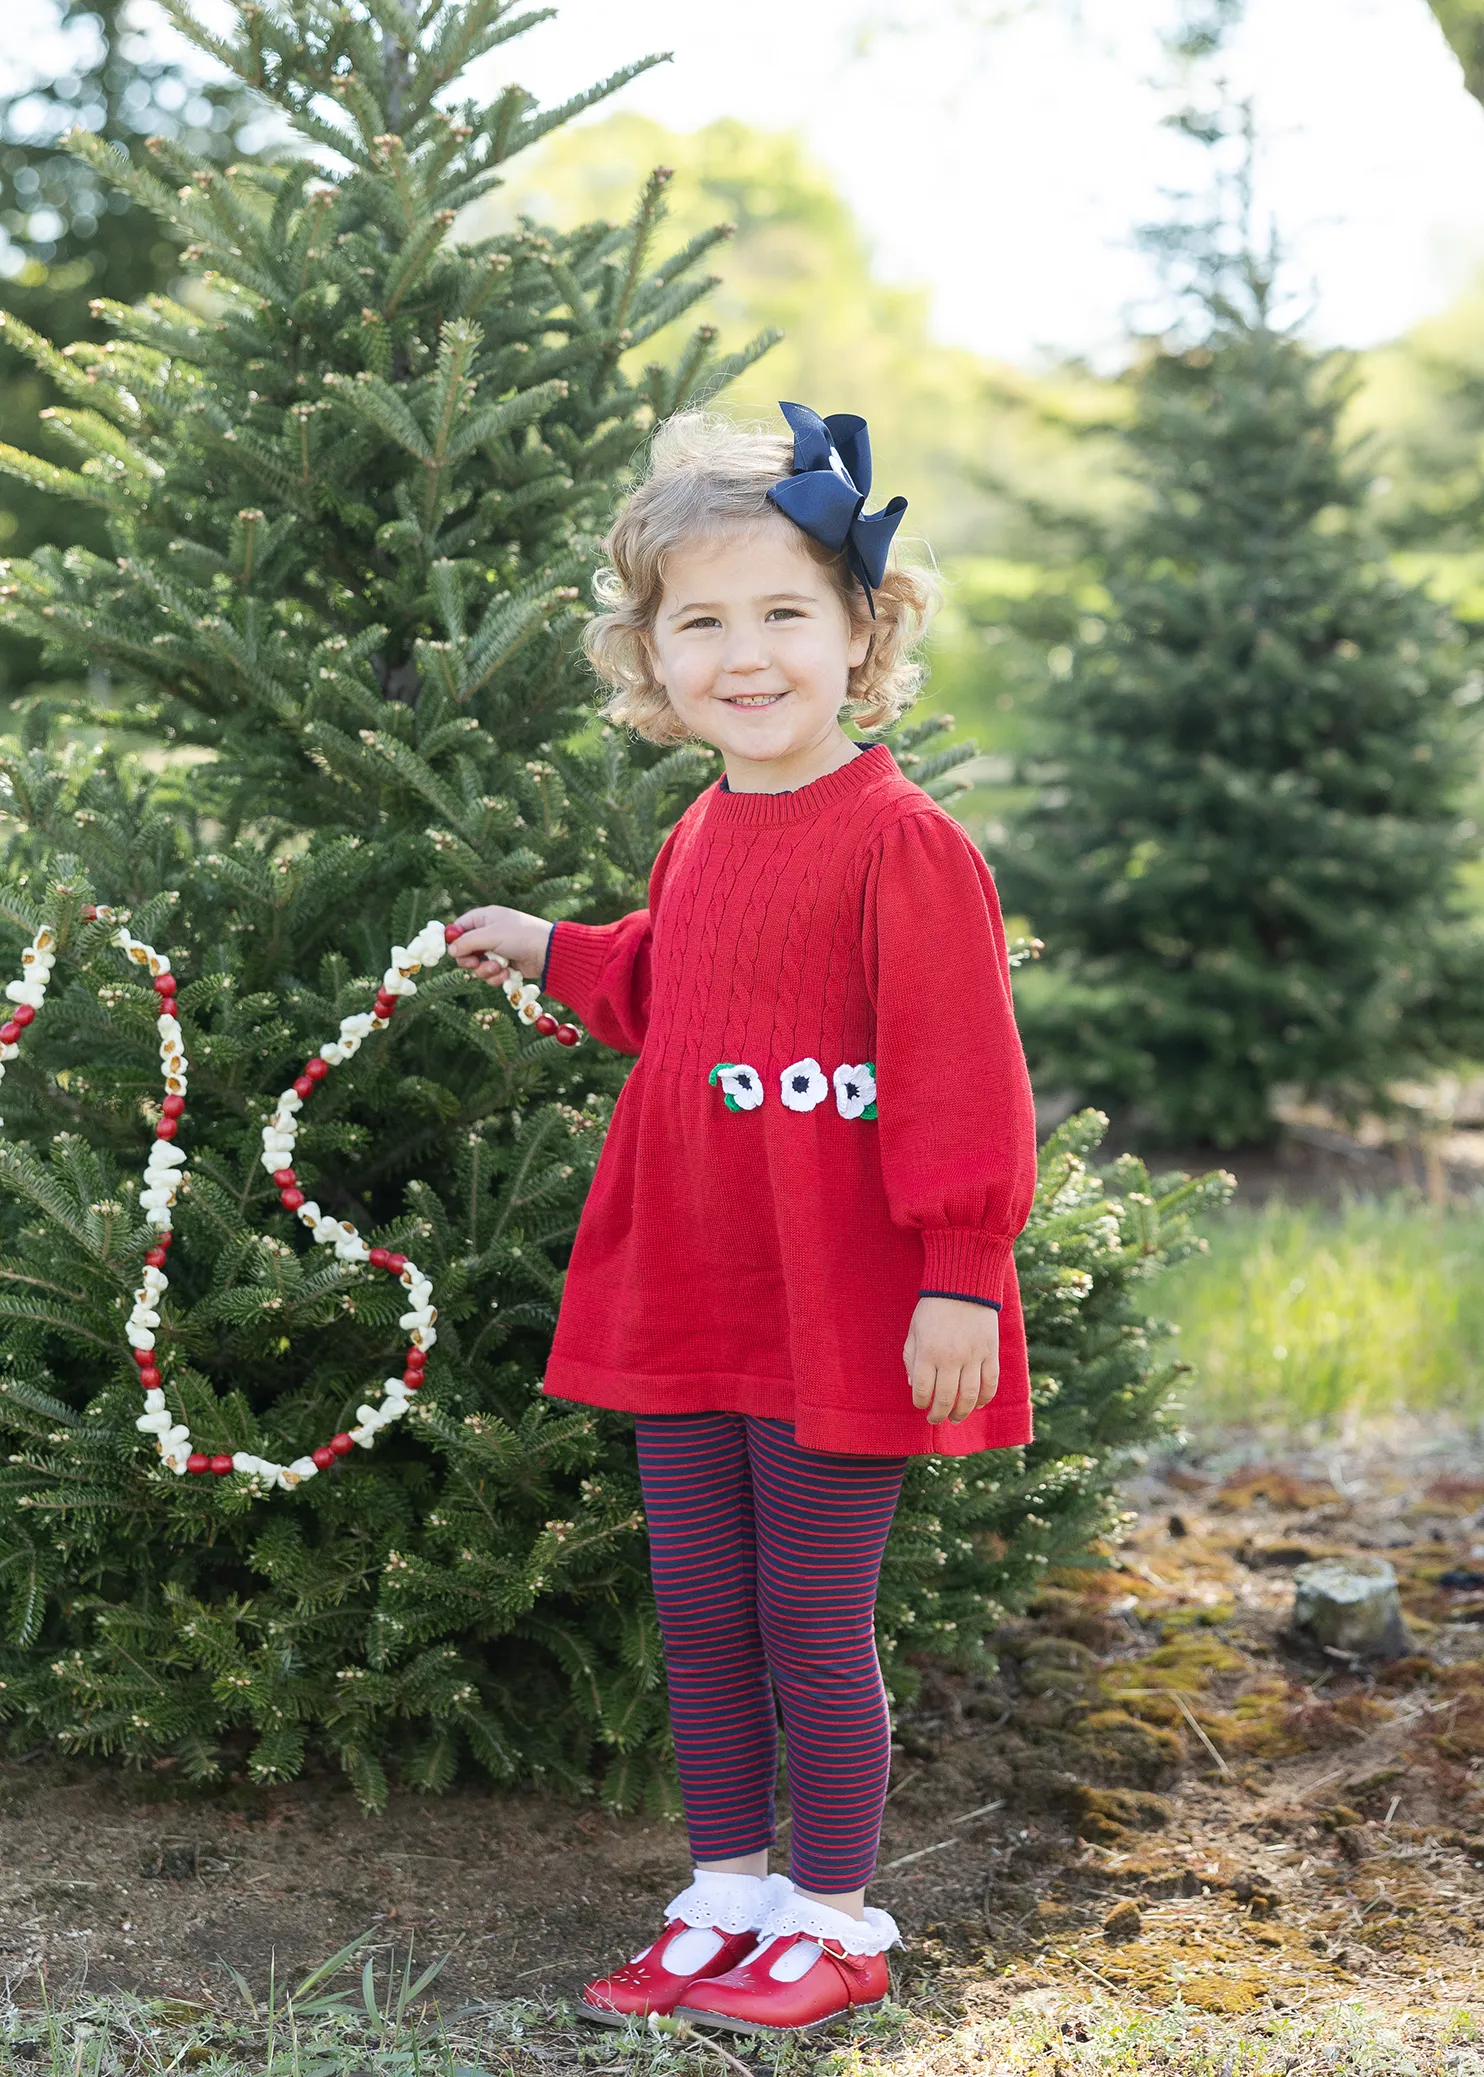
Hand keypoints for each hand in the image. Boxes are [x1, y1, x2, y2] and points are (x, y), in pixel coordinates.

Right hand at [450, 904, 552, 987]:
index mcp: (484, 918)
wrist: (549, 952)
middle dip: (470, 960)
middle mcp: (488, 933)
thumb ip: (468, 942)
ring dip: (486, 971)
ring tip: (499, 968)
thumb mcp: (491, 935)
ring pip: (477, 966)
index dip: (454, 940)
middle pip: (465, 951)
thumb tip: (450, 951)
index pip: (459, 927)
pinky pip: (490, 975)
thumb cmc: (521, 936)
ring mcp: (496, 950)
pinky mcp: (504, 965)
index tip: (452, 952)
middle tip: (475, 963)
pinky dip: (497, 977)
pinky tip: (508, 973)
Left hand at [903, 1296, 999, 1425]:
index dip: (920, 1402)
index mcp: (927, 1352)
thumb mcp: (914, 1330)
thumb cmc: (933, 1308)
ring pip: (969, 1396)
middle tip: (936, 1419)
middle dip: (939, 1414)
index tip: (921, 1404)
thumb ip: (911, 1358)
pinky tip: (978, 1404)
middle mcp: (950, 1357)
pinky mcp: (990, 1352)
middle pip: (945, 1398)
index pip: (922, 1389)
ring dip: (962, 1412)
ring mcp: (973, 1356)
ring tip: (955, 1418)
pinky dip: (985, 1397)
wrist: (963, 1285)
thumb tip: (913, 1385)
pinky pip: (990, 1382)